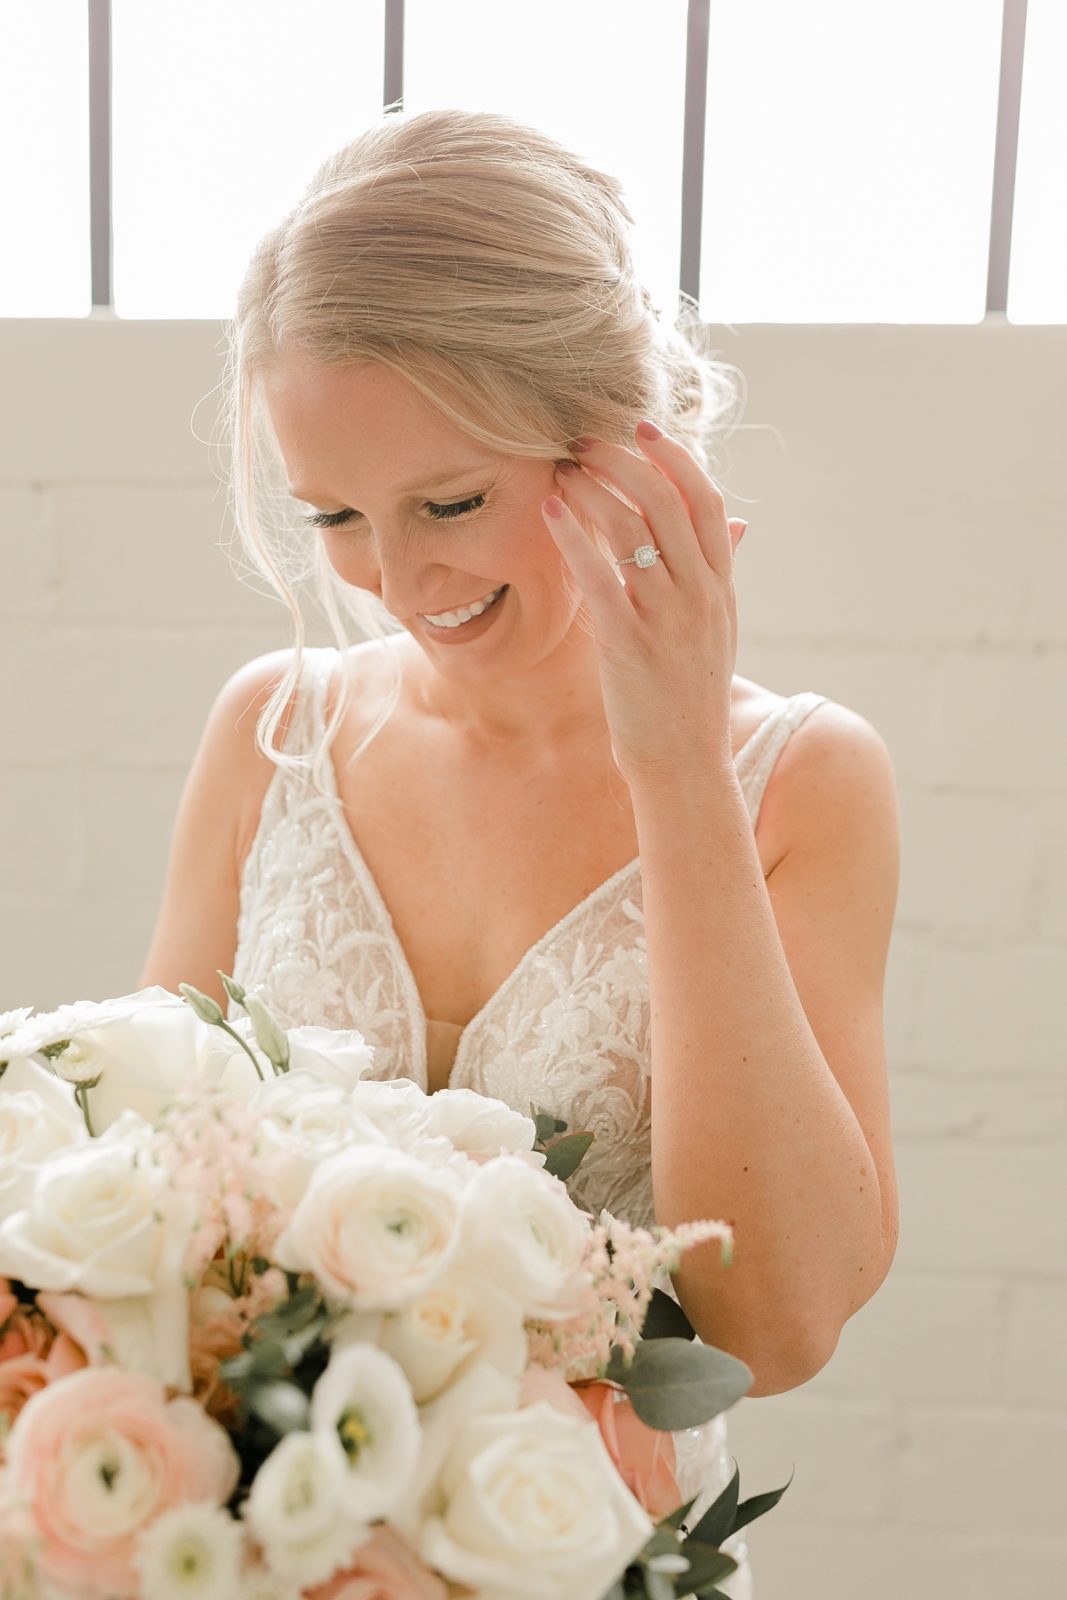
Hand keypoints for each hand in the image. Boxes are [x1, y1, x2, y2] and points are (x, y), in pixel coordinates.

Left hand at [542, 421, 746, 786]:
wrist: (684, 764)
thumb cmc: (689, 696)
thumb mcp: (719, 629)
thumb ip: (721, 572)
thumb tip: (738, 523)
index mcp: (721, 587)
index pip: (705, 501)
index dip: (674, 456)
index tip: (642, 427)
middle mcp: (701, 595)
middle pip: (666, 501)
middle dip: (622, 459)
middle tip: (583, 441)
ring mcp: (668, 618)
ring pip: (634, 528)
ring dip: (592, 488)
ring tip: (560, 472)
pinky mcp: (631, 644)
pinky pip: (601, 575)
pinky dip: (574, 536)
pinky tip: (551, 513)